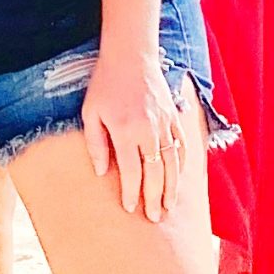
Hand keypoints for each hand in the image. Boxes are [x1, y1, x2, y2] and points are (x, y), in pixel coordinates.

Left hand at [81, 46, 185, 220]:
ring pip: (173, 164)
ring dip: (172, 188)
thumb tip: (102, 172)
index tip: (130, 208)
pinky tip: (179, 179)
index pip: (132, 172)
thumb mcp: (90, 112)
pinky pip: (182, 146)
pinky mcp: (174, 117)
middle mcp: (149, 131)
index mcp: (126, 131)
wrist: (131, 55)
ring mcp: (165, 124)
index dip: (132, 193)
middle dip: (154, 198)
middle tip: (155, 218)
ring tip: (169, 206)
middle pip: (156, 173)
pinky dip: (182, 165)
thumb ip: (96, 144)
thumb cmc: (105, 84)